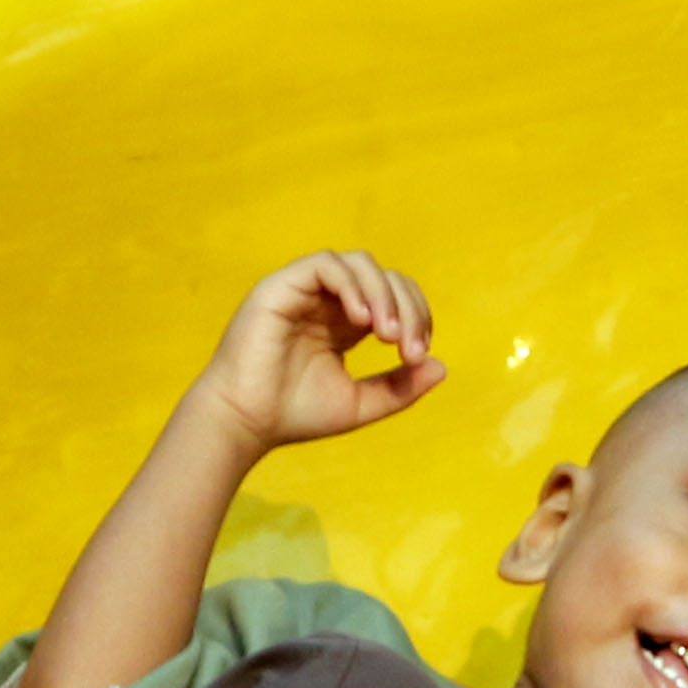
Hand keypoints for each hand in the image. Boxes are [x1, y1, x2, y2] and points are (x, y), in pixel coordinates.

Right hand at [187, 253, 442, 452]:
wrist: (245, 423)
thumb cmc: (294, 414)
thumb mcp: (360, 403)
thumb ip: (400, 387)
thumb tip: (441, 366)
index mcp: (344, 323)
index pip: (394, 298)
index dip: (415, 316)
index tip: (417, 354)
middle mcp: (326, 301)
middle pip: (384, 277)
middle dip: (406, 307)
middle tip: (407, 347)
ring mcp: (304, 290)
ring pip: (359, 263)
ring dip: (383, 294)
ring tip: (386, 334)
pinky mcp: (282, 285)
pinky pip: (326, 264)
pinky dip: (351, 285)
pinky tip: (362, 319)